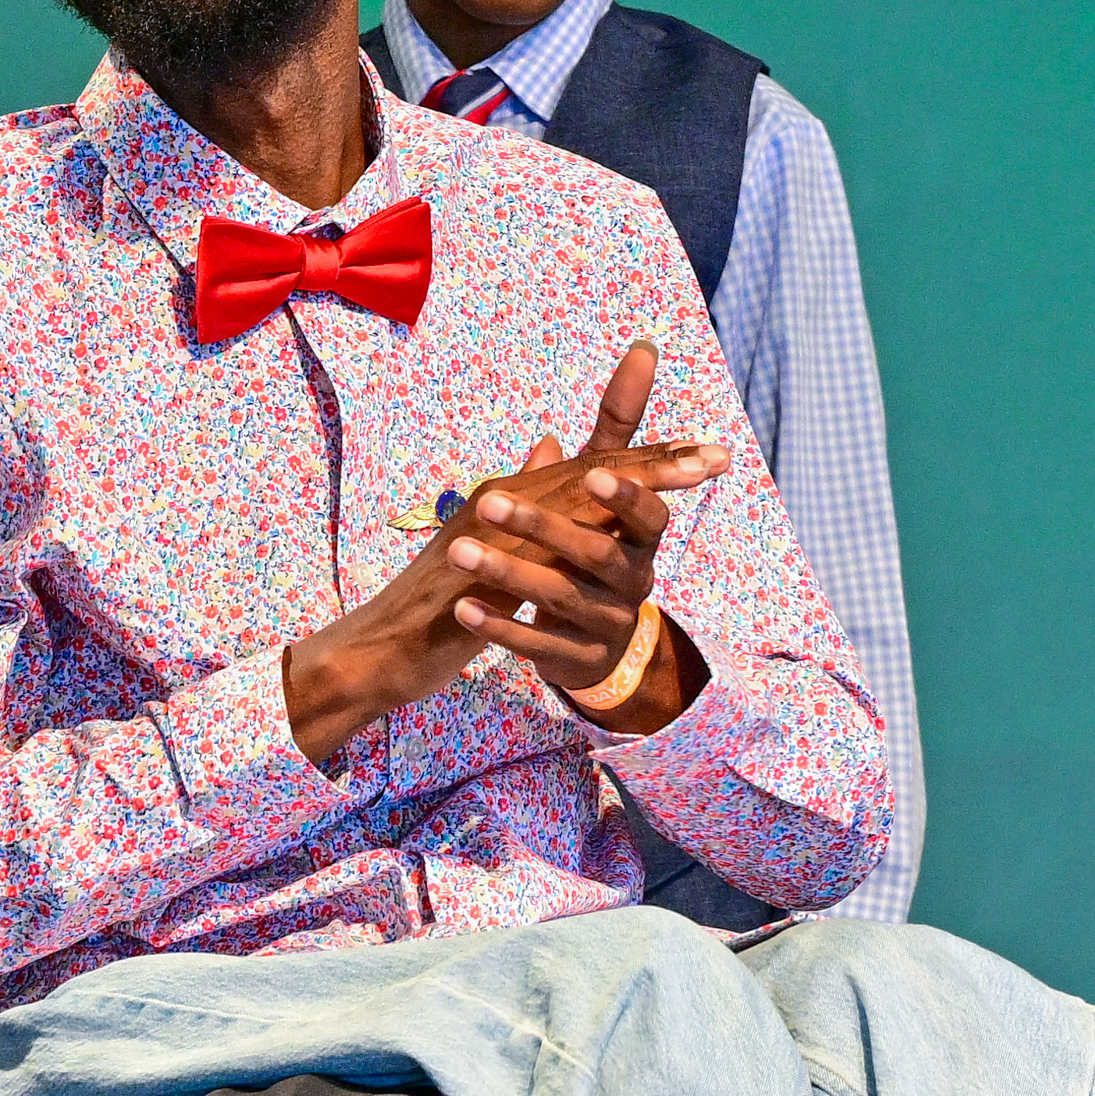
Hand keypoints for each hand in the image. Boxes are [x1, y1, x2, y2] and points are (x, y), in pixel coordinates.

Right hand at [282, 341, 726, 758]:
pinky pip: (523, 569)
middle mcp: (497, 509)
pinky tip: (607, 542)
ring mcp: (481, 544)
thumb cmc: (444, 598)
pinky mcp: (469, 587)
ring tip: (676, 491)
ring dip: (626, 496)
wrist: (380, 649)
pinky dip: (567, 545)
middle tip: (714, 457)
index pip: (588, 471)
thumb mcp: (492, 546)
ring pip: (564, 513)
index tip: (709, 452)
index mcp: (510, 502)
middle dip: (653, 466)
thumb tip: (554, 445)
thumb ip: (531, 498)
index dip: (648, 459)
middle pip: (586, 480)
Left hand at [434, 342, 723, 728]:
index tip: (590, 475)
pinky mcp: (575, 660)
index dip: (626, 495)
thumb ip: (619, 428)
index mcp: (642, 538)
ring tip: (458, 549)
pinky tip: (462, 609)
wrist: (593, 641)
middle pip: (596, 552)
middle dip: (542, 526)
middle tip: (487, 503)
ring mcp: (606, 624)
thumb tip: (644, 348)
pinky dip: (499, 627)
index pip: (649, 514)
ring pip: (559, 598)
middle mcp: (633, 581)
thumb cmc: (595, 547)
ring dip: (507, 572)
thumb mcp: (602, 490)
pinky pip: (536, 644)